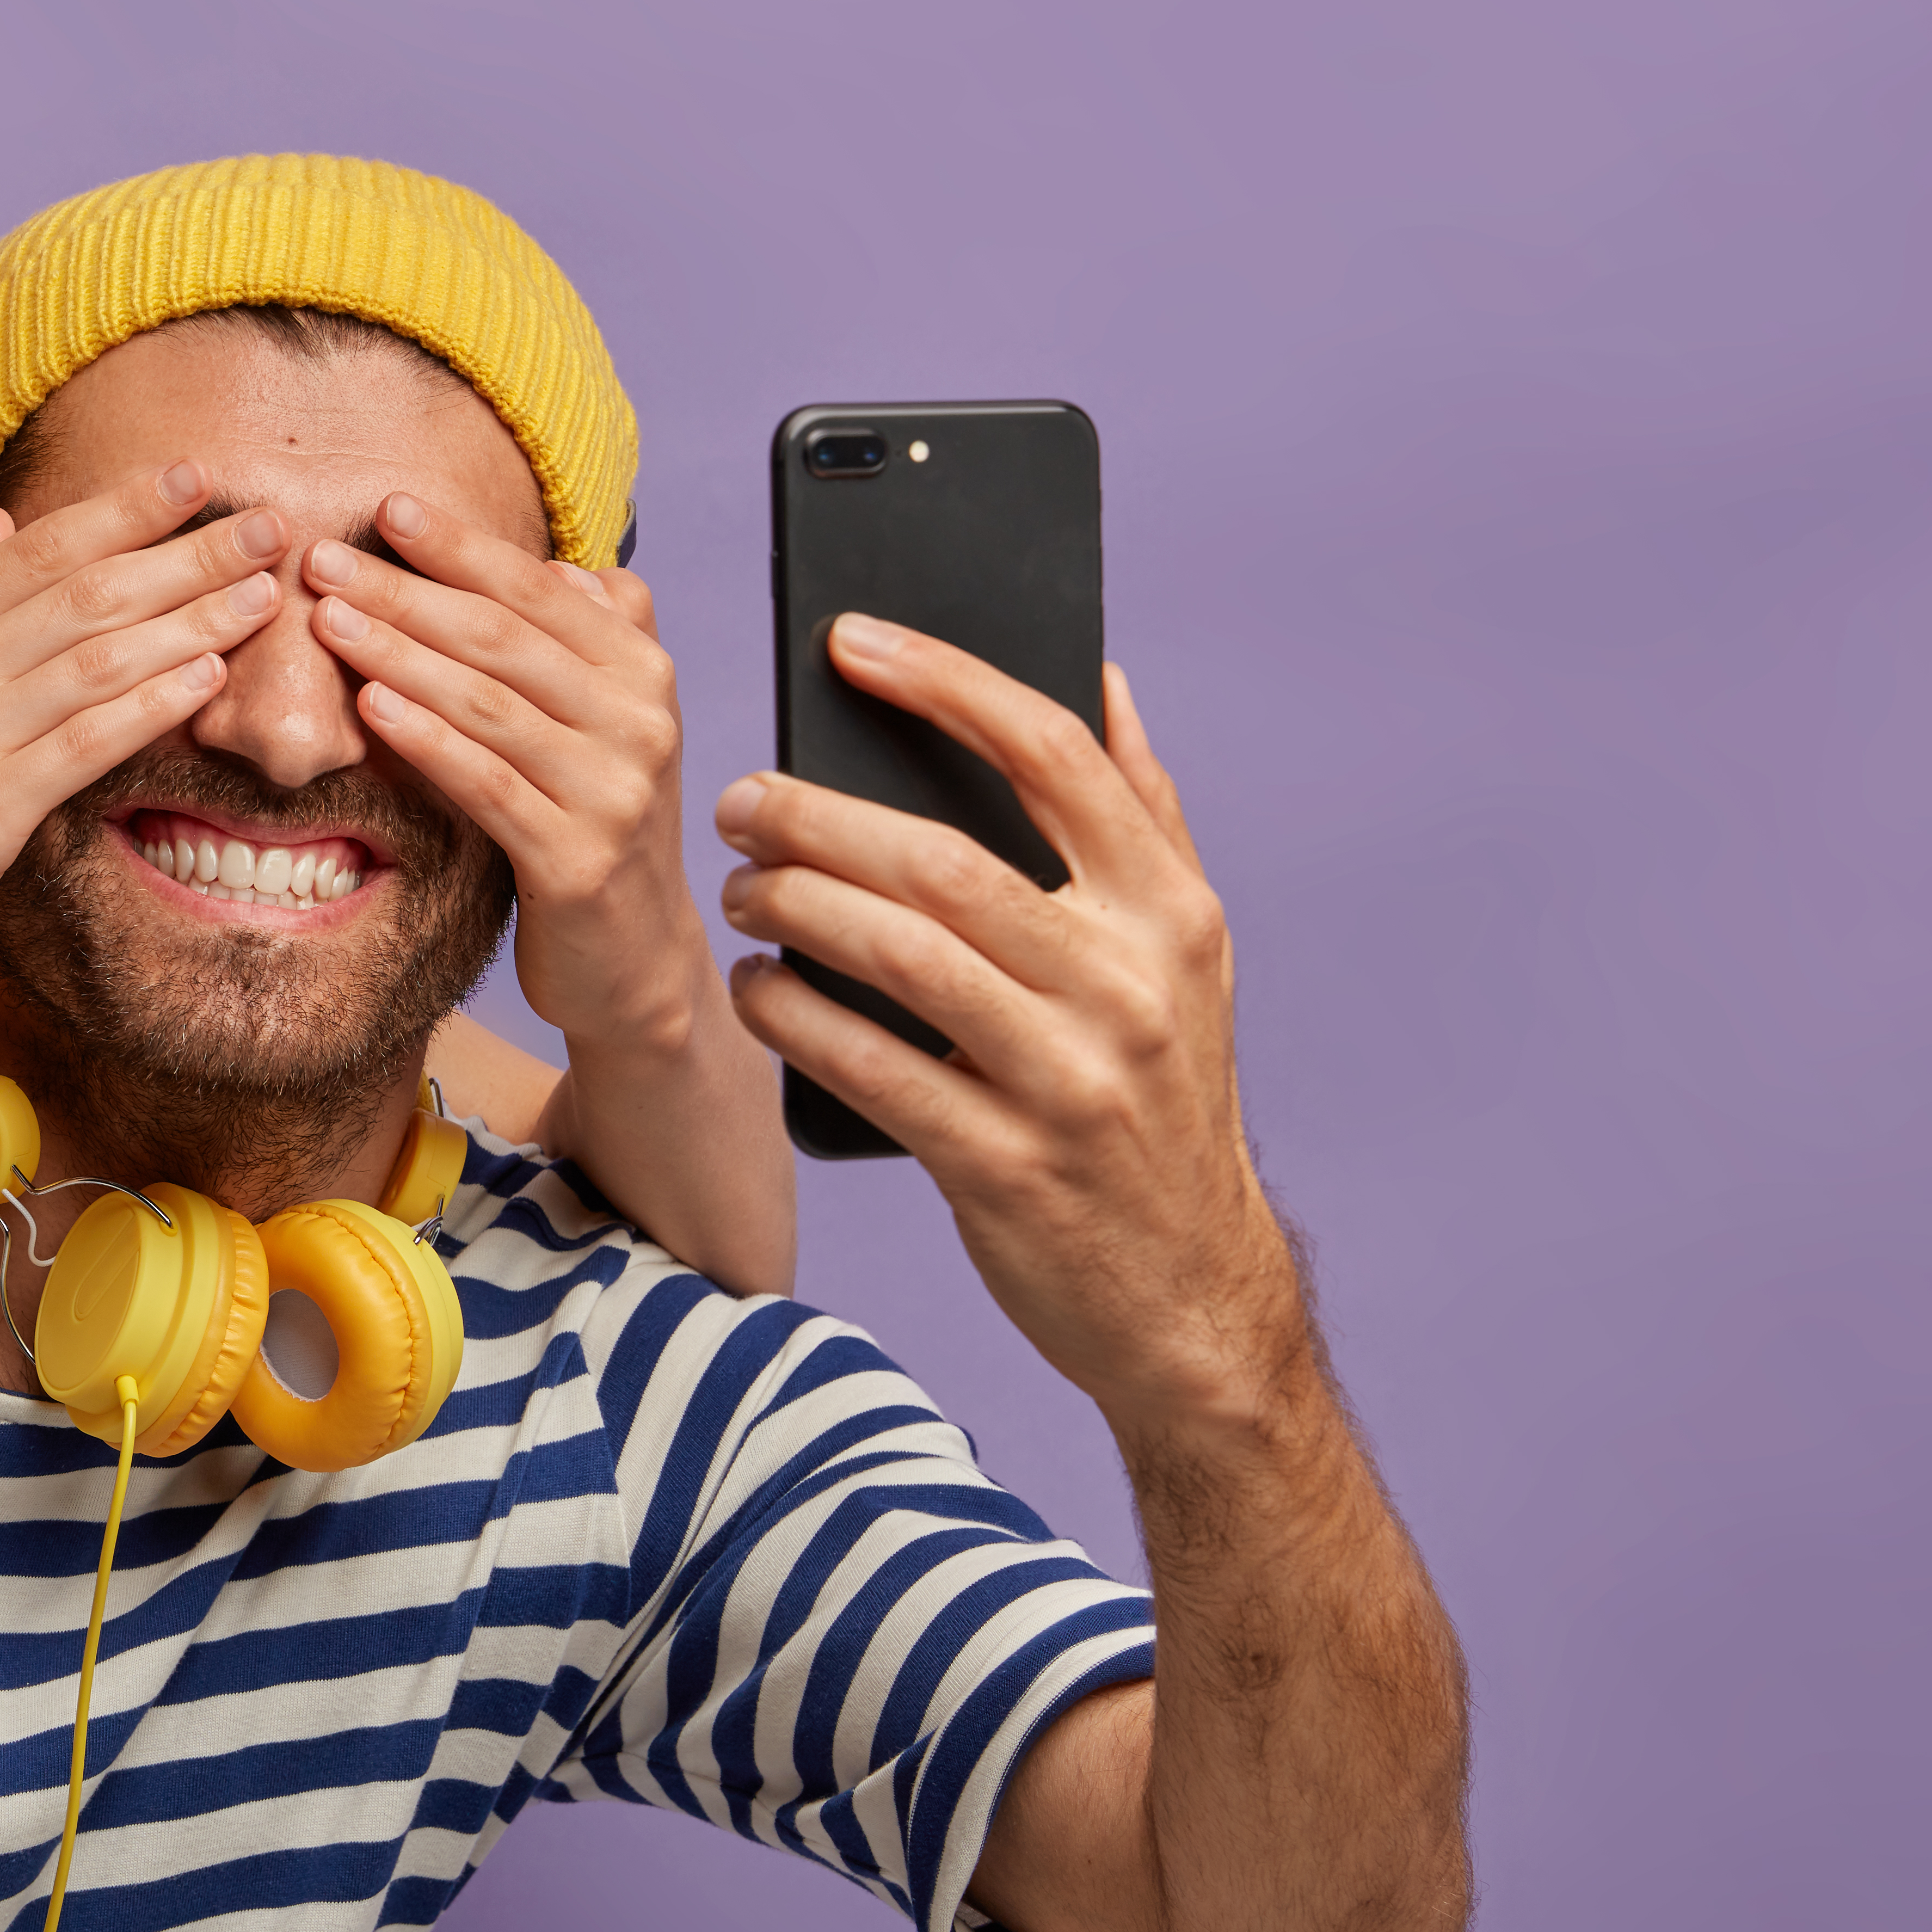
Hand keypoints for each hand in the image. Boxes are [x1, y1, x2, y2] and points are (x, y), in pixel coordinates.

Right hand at [0, 464, 286, 1019]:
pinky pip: (84, 743)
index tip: (193, 479)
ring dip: (191, 620)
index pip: (34, 548)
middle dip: (185, 552)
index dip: (122, 509)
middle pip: (82, 590)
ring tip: (262, 595)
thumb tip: (1, 525)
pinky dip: (151, 706)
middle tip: (267, 524)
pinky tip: (208, 679)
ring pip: (96, 657)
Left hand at [302, 499, 707, 1059]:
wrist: (637, 955)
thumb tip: (562, 564)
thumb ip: (591, 642)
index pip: (539, 590)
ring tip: (328, 620)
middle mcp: (640, 721)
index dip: (461, 546)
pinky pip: (487, 783)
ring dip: (400, 654)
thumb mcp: (608, 722)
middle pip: (504, 638)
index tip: (387, 508)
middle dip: (406, 592)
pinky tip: (371, 706)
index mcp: (643, 671)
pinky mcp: (576, 859)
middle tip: (324, 558)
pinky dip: (428, 739)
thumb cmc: (597, 822)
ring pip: (490, 702)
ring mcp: (613, 792)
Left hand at [712, 620, 1304, 1429]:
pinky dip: (796, 1018)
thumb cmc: (1159, 1099)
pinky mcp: (1002, 1163)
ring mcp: (1068, 1078)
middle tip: (740, 802)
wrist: (1191, 1293)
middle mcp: (1127, 983)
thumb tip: (1101, 677)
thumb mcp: (1184, 957)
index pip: (1054, 753)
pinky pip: (870, 1066)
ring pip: (897, 954)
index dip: (945, 679)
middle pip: (943, 857)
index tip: (848, 639)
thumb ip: (1144, 818)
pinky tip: (757, 991)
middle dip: (818, 816)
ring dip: (795, 908)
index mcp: (1170, 912)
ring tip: (740, 890)